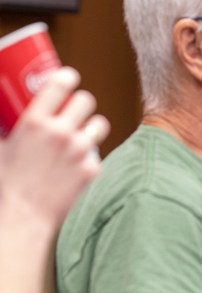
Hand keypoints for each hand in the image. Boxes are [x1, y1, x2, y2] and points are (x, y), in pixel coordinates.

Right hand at [0, 67, 109, 229]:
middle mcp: (59, 131)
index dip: (68, 77)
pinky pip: (97, 153)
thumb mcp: (1, 147)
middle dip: (81, 103)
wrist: (24, 216)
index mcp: (34, 122)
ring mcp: (78, 150)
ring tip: (82, 135)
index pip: (61, 83)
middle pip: (86, 99)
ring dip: (92, 127)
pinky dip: (89, 157)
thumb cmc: (7, 182)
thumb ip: (3, 127)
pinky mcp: (91, 167)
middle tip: (75, 111)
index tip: (69, 79)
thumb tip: (3, 113)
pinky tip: (77, 165)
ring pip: (100, 123)